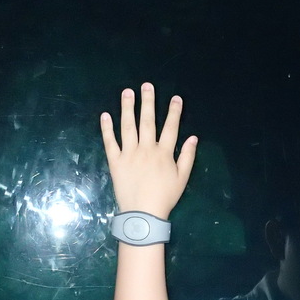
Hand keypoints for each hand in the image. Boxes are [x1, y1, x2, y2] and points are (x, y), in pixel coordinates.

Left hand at [100, 83, 197, 219]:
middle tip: (146, 85)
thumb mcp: (182, 178)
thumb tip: (194, 138)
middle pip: (147, 121)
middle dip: (148, 102)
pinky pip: (110, 142)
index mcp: (164, 153)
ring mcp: (129, 154)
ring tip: (127, 92)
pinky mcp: (115, 162)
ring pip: (128, 127)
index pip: (170, 128)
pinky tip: (105, 115)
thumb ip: (188, 157)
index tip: (175, 98)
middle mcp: (146, 149)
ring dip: (127, 108)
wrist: (143, 214)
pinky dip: (107, 129)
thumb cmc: (165, 197)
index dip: (174, 112)